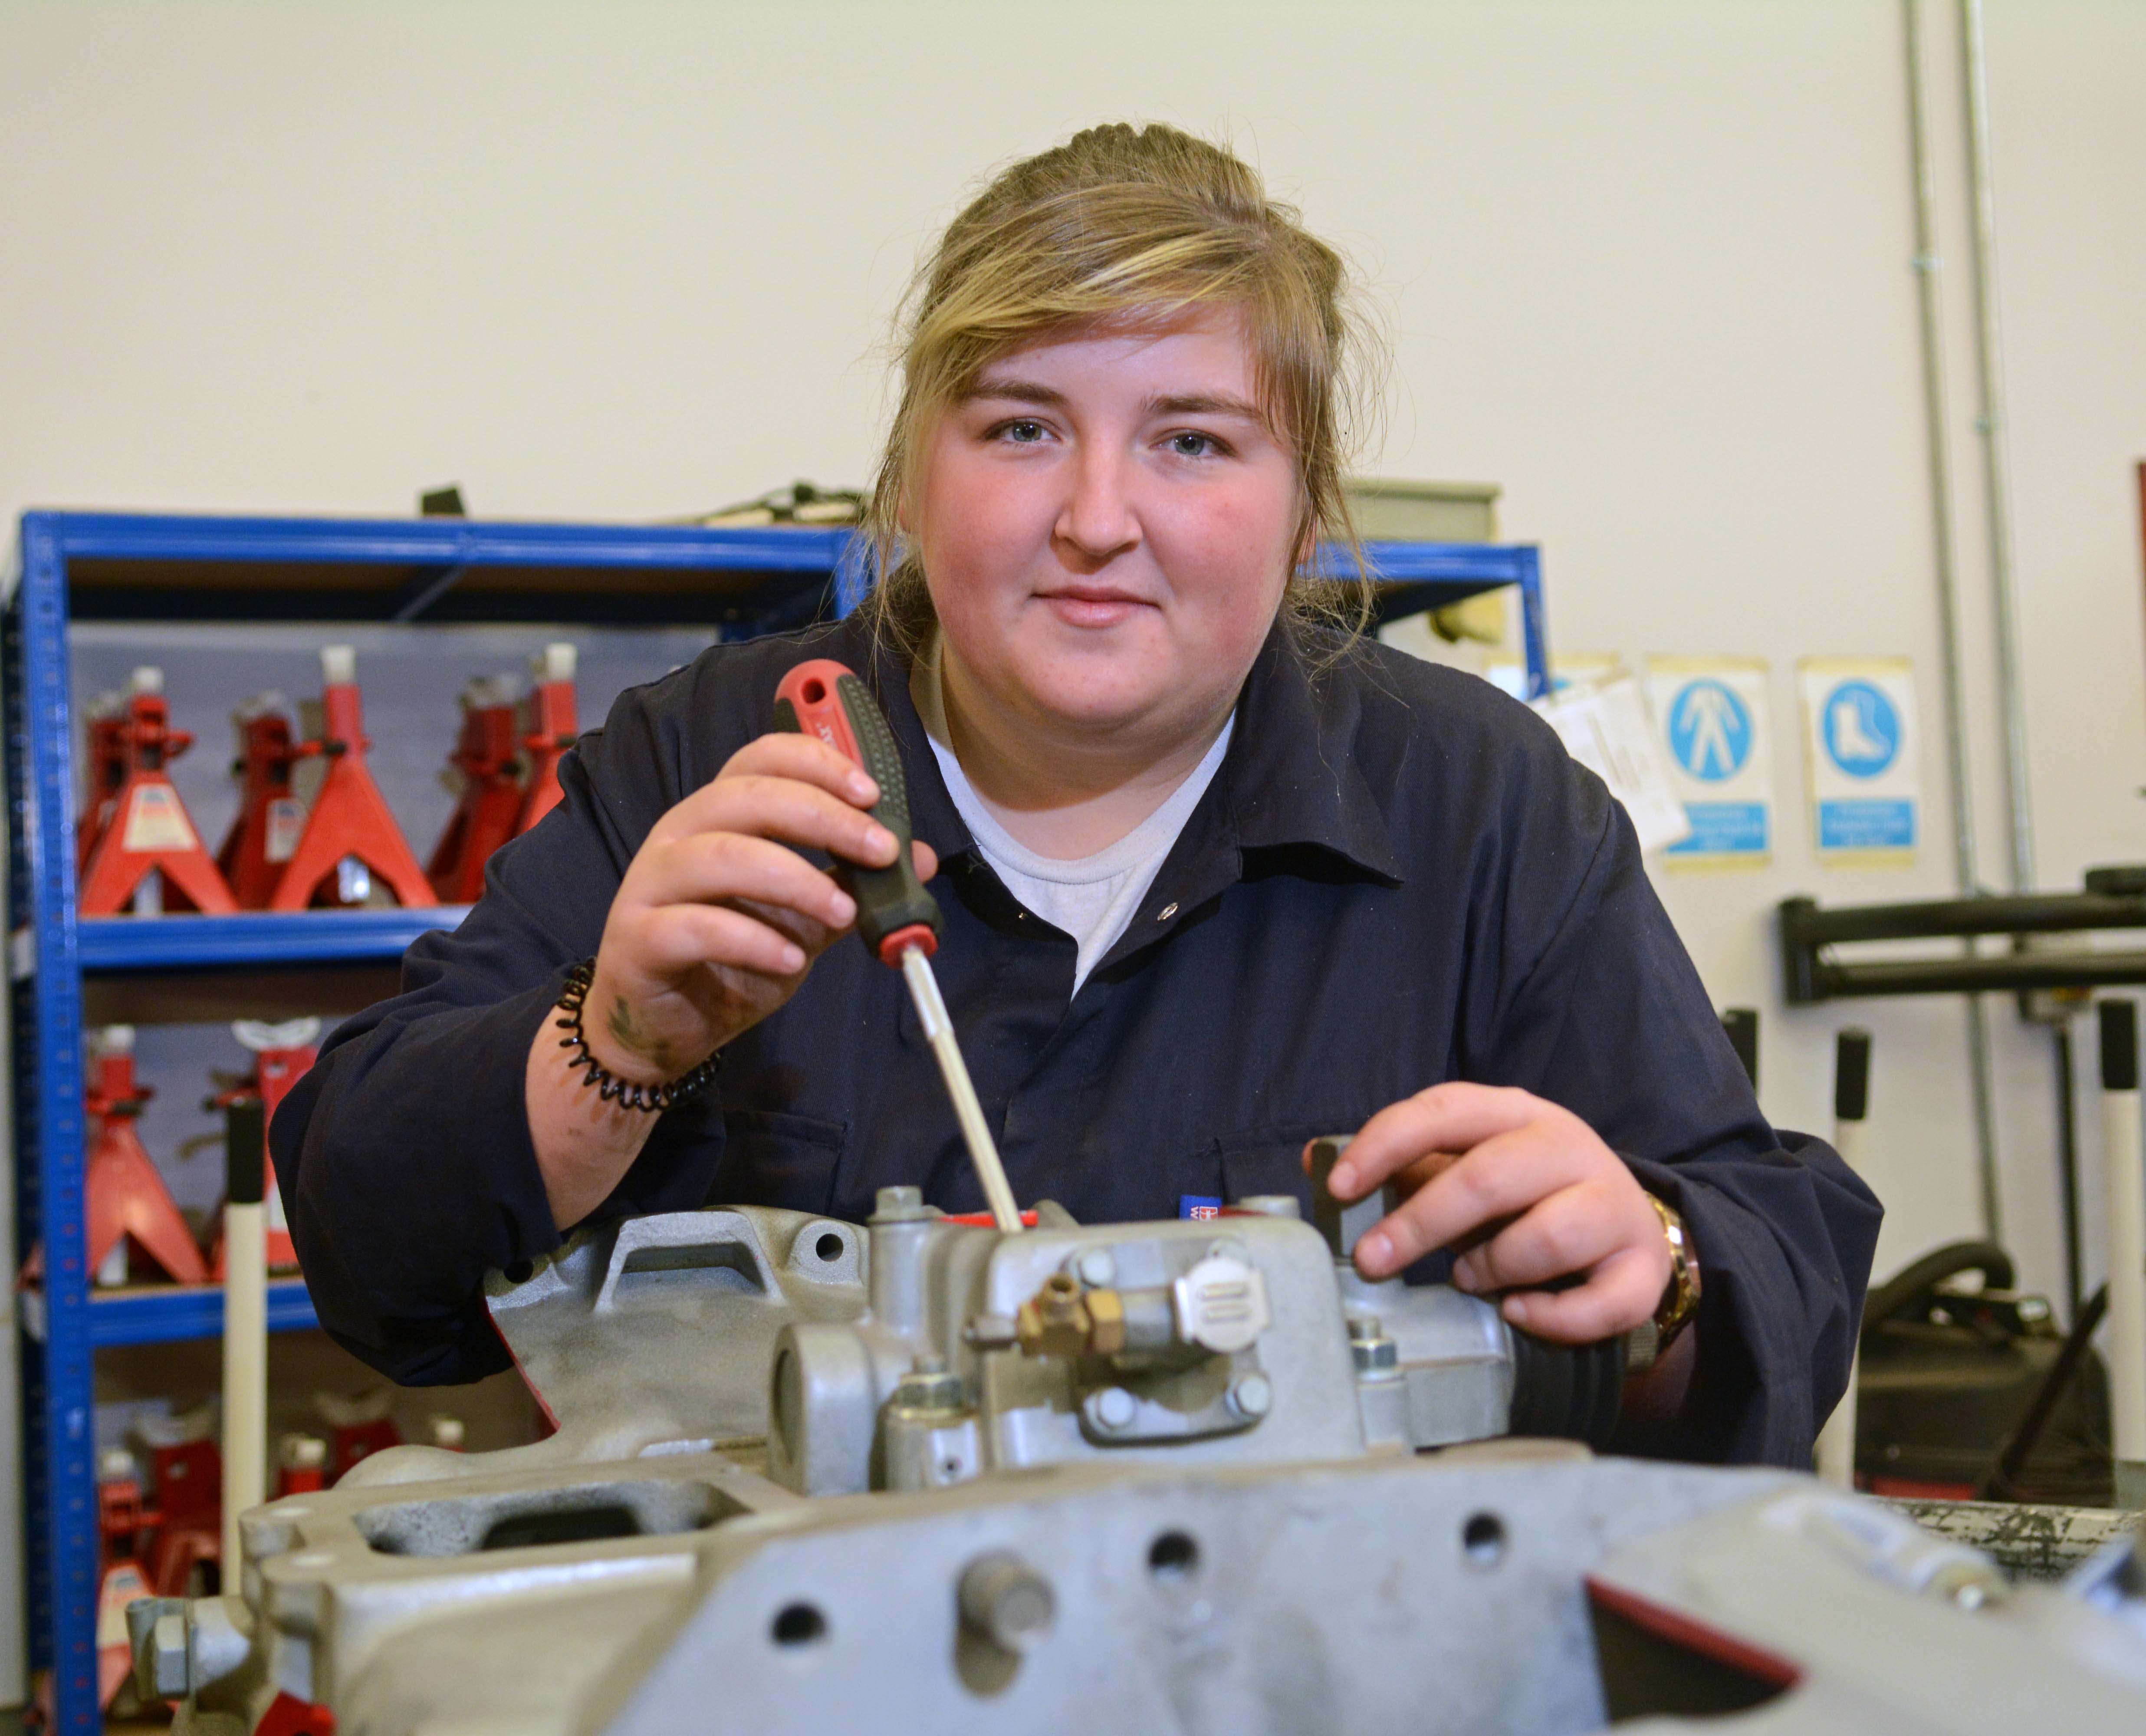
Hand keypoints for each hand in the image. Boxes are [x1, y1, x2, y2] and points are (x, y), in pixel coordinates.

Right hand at [584, 733, 938, 1083]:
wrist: (667, 1028)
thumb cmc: (730, 960)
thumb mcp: (803, 919)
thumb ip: (851, 884)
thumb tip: (918, 857)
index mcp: (718, 815)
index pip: (761, 759)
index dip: (818, 765)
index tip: (872, 795)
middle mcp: (679, 836)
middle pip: (747, 797)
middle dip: (823, 817)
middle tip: (880, 852)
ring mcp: (652, 885)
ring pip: (722, 855)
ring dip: (795, 878)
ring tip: (843, 912)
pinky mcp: (639, 939)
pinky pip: (695, 926)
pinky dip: (751, 939)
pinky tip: (789, 958)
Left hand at [1311, 1083, 1671, 1344]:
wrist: (1625, 1227)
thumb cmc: (1527, 1195)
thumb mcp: (1466, 1163)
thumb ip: (1401, 1163)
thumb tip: (1316, 1161)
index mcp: (1516, 1113)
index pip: (1444, 1110)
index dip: (1385, 1144)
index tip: (1339, 1187)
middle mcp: (1567, 1148)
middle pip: (1488, 1176)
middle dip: (1420, 1222)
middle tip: (1372, 1260)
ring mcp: (1612, 1205)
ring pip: (1548, 1234)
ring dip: (1492, 1265)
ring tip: (1467, 1279)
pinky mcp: (1641, 1266)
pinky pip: (1601, 1301)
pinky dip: (1552, 1316)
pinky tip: (1518, 1312)